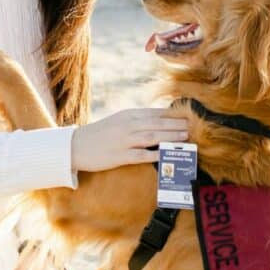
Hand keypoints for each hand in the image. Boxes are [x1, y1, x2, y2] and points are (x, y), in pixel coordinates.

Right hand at [71, 108, 188, 170]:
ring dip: (170, 137)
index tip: (188, 116)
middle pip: (157, 124)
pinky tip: (166, 155)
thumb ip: (137, 121)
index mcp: (129, 115)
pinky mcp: (120, 156)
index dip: (173, 115)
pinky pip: (141, 155)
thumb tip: (159, 122)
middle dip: (176, 125)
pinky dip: (155, 155)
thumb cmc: (100, 134)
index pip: (155, 113)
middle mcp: (128, 125)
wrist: (76, 146)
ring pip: (152, 137)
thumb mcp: (119, 121)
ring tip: (185, 138)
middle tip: (193, 127)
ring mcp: (124, 141)